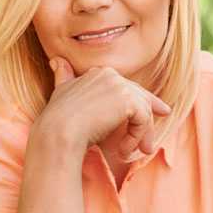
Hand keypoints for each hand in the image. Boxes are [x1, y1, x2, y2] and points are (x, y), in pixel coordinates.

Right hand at [37, 56, 170, 158]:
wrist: (58, 131)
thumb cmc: (56, 118)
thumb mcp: (61, 92)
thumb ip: (63, 76)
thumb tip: (56, 60)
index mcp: (98, 73)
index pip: (125, 86)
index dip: (139, 98)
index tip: (156, 109)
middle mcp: (110, 75)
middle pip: (139, 95)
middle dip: (152, 110)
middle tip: (157, 131)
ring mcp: (120, 86)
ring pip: (143, 110)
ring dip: (142, 134)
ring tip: (140, 151)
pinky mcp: (128, 101)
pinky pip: (143, 121)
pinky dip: (136, 138)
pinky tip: (123, 150)